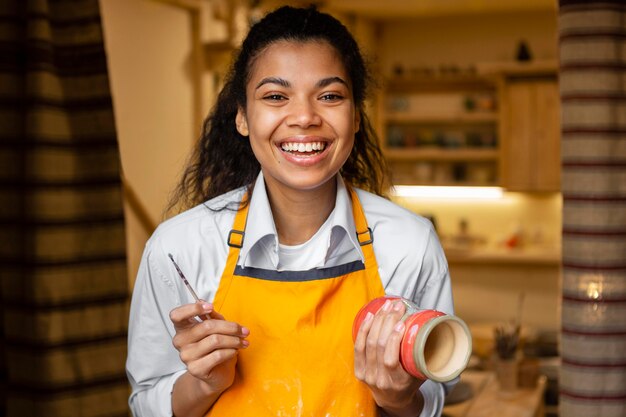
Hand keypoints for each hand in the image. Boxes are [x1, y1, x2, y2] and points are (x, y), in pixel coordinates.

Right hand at [170, 301, 248, 394]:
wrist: (216, 375)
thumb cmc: (216, 348)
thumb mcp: (216, 328)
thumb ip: (212, 316)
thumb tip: (205, 302)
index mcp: (182, 328)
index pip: (177, 315)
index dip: (192, 309)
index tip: (210, 307)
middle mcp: (180, 342)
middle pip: (206, 326)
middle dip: (230, 327)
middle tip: (244, 330)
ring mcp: (186, 356)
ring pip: (215, 340)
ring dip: (234, 340)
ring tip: (243, 342)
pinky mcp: (195, 369)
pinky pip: (218, 355)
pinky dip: (231, 351)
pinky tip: (235, 351)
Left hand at [354, 299, 424, 415]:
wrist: (393, 399)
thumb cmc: (411, 382)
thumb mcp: (422, 373)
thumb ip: (426, 355)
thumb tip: (433, 326)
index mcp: (396, 382)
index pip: (390, 359)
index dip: (394, 338)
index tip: (402, 322)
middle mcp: (379, 379)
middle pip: (378, 345)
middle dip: (387, 321)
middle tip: (397, 306)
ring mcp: (366, 374)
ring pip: (368, 342)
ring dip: (378, 320)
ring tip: (387, 306)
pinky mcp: (359, 369)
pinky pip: (358, 346)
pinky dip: (364, 328)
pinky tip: (371, 315)